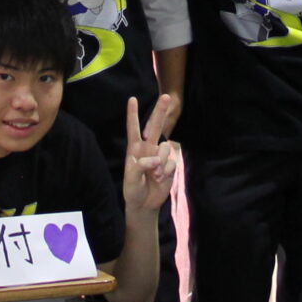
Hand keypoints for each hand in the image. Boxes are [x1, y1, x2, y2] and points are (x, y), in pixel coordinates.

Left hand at [121, 93, 180, 212]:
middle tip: (166, 96)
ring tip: (154, 175)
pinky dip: (166, 171)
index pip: (134, 129)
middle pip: (155, 127)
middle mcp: (148, 149)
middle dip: (160, 111)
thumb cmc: (133, 190)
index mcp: (135, 149)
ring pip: (165, 147)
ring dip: (161, 162)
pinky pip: (171, 162)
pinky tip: (161, 178)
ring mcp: (160, 156)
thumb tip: (155, 159)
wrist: (145, 204)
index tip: (132, 99)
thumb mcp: (130, 180)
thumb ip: (139, 167)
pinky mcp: (169, 165)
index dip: (133, 114)